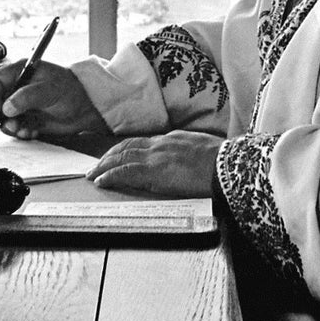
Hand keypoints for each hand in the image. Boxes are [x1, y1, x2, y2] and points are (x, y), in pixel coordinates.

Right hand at [0, 60, 106, 139]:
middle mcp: (20, 86)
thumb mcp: (51, 90)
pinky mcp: (27, 117)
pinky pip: (14, 127)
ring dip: (11, 127)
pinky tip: (32, 131)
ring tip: (25, 130)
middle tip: (13, 125)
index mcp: (23, 71)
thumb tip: (7, 107)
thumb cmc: (73, 91)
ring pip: (4, 117)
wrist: (86, 108)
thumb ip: (27, 97)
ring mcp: (22, 103)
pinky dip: (20, 132)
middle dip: (2, 116)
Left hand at [86, 130, 222, 196]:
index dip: (126, 149)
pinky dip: (111, 175)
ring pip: (122, 157)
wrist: (225, 165)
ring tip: (94, 174)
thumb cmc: (221, 161)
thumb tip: (186, 160)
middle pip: (127, 146)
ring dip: (105, 165)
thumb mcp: (202, 150)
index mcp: (172, 139)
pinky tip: (102, 181)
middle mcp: (161, 144)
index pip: (142, 142)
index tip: (117, 155)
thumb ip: (189, 153)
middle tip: (98, 165)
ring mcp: (156, 157)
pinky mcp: (155, 172)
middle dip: (110, 156)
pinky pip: (126, 172)